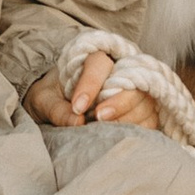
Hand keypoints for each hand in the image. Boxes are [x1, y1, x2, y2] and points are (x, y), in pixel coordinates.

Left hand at [24, 46, 164, 134]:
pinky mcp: (144, 110)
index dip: (90, 85)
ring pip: (144, 102)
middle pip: (130, 83)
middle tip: (98, 117)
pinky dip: (136, 131)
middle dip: (117, 103)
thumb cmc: (53, 97)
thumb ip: (57, 109)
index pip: (98, 64)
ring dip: (126, 120)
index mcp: (94, 57)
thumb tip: (77, 122)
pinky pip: (150, 121)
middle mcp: (121, 69)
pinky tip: (118, 137)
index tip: (78, 107)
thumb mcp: (44, 100)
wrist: (62, 103)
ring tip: (105, 132)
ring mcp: (136, 90)